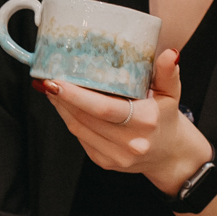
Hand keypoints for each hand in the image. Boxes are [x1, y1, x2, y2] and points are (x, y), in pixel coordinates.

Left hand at [38, 47, 211, 190]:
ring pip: (78, 128)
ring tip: (49, 89)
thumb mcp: (171, 93)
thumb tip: (170, 53)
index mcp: (145, 121)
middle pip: (85, 118)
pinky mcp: (104, 162)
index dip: (76, 96)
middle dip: (62, 98)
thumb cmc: (166, 118)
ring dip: (61, 108)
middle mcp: (130, 142)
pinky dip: (70, 119)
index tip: (56, 81)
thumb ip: (168, 73)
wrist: (168, 155)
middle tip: (45, 79)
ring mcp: (116, 155)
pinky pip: (81, 138)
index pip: (104, 108)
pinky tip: (63, 105)